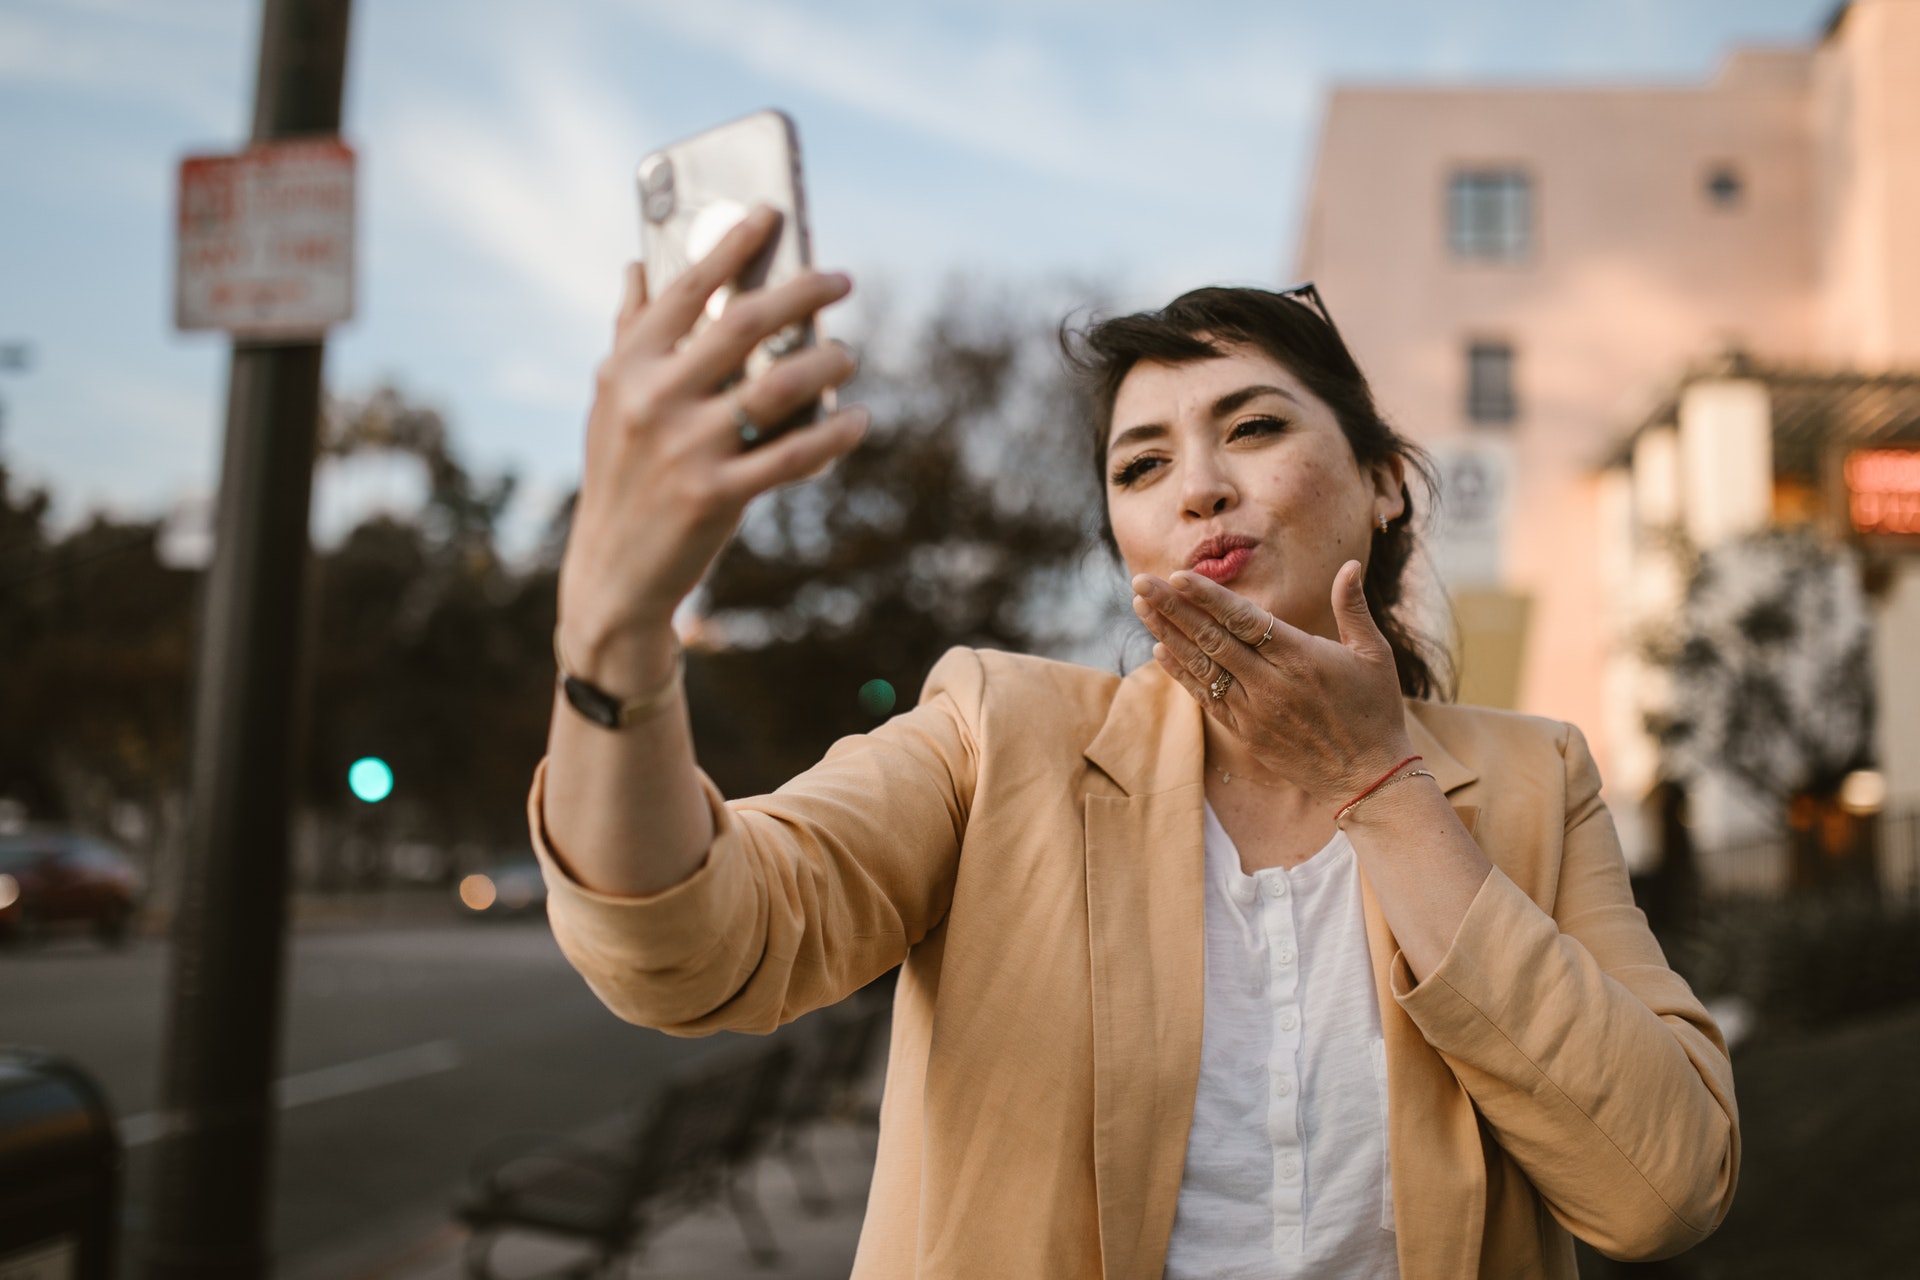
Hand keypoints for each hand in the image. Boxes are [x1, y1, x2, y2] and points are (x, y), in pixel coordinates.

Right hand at [559, 206, 866, 683]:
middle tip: (840, 279)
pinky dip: (834, 434)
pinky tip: (856, 421)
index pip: (688, 289)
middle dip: (802, 293)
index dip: (733, 245)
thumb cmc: (620, 476)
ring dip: (826, 363)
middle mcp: (654, 398)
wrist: (612, 574)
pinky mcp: (716, 495)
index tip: (773, 213)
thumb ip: (629, 335)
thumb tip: (635, 265)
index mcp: (628, 367)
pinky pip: (793, 454)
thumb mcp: (611, 403)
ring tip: (847, 355)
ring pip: (779, 386)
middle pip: (744, 324)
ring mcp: (685, 448)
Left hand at [1130, 561, 1415, 806]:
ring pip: (1202, 666)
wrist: (1367, 777)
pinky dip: (1182, 674)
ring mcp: (1254, 710)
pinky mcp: (1245, 732)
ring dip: (1168, 635)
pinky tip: (1159, 651)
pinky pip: (1206, 698)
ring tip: (1141, 607)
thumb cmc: (1374, 709)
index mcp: (1300, 658)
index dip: (1208, 598)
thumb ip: (1353, 608)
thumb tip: (1351, 564)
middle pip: (1212, 638)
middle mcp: (1271, 683)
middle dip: (1172, 608)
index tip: (1177, 576)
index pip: (1244, 619)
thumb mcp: (1374, 654)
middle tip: (1141, 582)